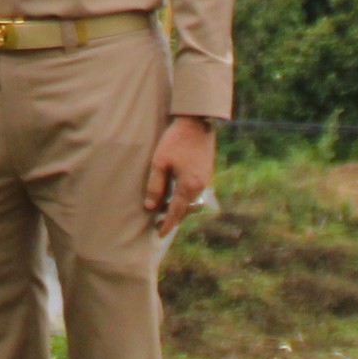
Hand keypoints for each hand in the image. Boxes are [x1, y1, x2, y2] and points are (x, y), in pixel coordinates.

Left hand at [144, 116, 219, 231]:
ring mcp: (205, 180)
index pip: (176, 212)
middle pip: (185, 210)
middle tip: (157, 224)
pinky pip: (195, 193)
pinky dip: (184, 198)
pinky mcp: (206, 173)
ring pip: (191, 202)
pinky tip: (174, 194)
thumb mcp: (160, 163)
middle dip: (172, 218)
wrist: (197, 123)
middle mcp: (200, 186)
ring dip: (178, 208)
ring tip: (164, 209)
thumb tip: (151, 206)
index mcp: (188, 186)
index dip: (167, 224)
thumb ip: (155, 186)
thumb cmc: (175, 141)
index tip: (159, 235)